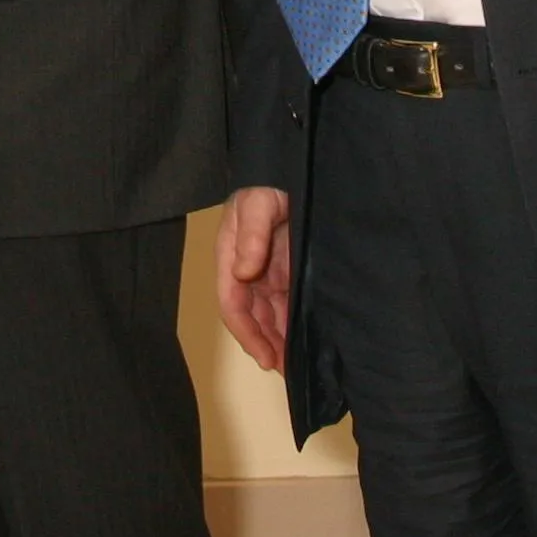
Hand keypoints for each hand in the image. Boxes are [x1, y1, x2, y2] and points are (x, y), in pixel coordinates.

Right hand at [216, 185, 292, 370]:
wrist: (291, 166)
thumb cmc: (268, 183)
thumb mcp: (257, 203)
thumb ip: (251, 235)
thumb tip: (244, 271)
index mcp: (231, 257)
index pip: (233, 304)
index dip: (248, 333)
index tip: (266, 357)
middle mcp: (247, 269)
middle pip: (252, 316)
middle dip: (266, 344)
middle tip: (287, 371)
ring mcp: (269, 270)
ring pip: (270, 314)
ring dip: (279, 339)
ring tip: (295, 365)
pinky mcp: (289, 268)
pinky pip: (287, 302)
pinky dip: (292, 322)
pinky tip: (304, 339)